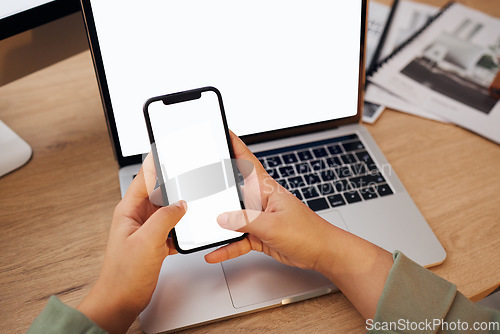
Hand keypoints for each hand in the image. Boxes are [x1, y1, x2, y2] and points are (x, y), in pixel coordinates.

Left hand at [77, 153, 186, 333]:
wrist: (122, 300)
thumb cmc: (124, 274)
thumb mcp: (147, 241)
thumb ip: (165, 218)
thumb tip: (181, 204)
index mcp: (129, 210)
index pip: (144, 178)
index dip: (156, 163)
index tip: (169, 149)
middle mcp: (138, 217)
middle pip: (159, 192)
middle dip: (174, 185)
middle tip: (190, 176)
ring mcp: (147, 230)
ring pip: (168, 210)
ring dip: (180, 208)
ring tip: (194, 202)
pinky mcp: (155, 242)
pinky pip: (172, 227)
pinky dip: (182, 227)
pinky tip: (189, 229)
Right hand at [205, 132, 336, 270]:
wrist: (322, 252)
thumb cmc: (308, 233)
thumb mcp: (272, 225)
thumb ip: (245, 221)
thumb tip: (222, 218)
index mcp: (266, 189)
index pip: (246, 161)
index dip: (234, 145)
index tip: (223, 133)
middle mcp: (260, 200)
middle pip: (233, 190)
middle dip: (216, 186)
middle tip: (200, 181)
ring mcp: (259, 218)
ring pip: (233, 217)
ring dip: (219, 223)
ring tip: (201, 227)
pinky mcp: (259, 234)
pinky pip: (238, 239)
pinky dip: (227, 246)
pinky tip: (215, 252)